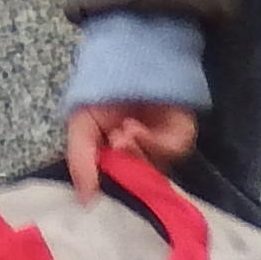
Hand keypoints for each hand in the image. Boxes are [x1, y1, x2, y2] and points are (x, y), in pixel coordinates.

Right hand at [63, 102, 197, 200]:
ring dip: (134, 154)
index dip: (107, 190)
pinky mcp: (181, 138)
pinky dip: (151, 144)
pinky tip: (134, 129)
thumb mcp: (80, 126)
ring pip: (154, 170)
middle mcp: (142, 159)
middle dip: (122, 167)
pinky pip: (171, 153)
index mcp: (117, 161)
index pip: (117, 187)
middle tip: (110, 147)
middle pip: (137, 181)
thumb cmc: (102, 93)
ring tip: (120, 133)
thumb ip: (80, 164)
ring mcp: (163, 151)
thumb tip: (85, 203)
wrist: (129, 56)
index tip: (94, 187)